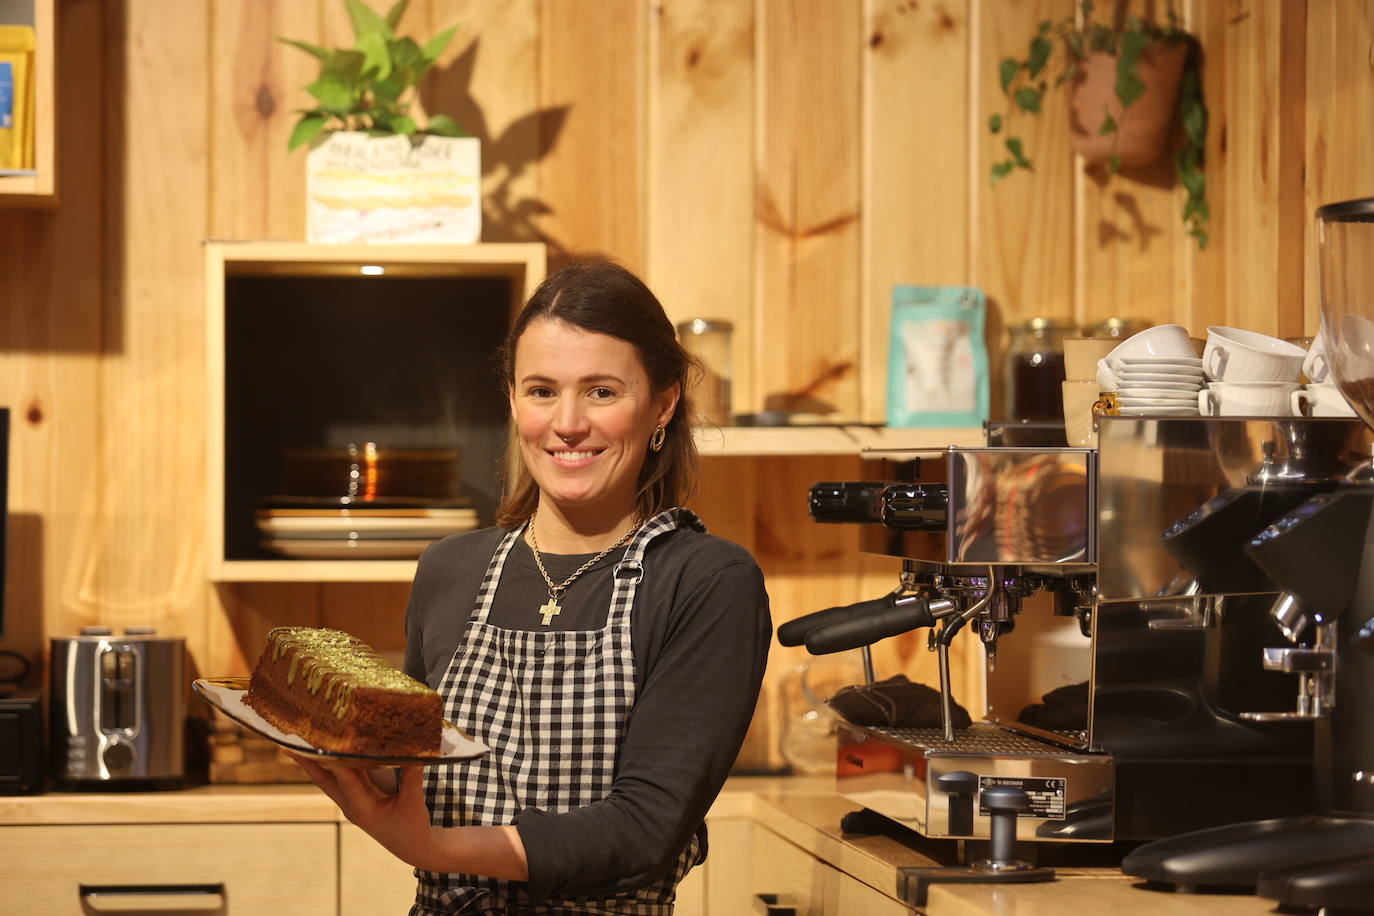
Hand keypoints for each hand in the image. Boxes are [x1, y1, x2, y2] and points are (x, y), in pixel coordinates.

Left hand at [287, 753, 529, 879]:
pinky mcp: (359, 798)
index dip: (334, 760)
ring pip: (328, 778)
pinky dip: (332, 763)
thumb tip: (412, 751)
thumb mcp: (412, 803)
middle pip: (323, 780)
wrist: (413, 848)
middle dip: (306, 762)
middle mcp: (351, 805)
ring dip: (314, 761)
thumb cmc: (412, 828)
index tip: (320, 742)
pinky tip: (328, 750)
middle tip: (286, 744)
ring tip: (298, 742)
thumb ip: (411, 777)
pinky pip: (342, 777)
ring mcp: (353, 802)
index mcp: (362, 809)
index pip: (344, 779)